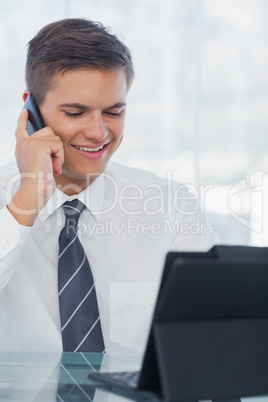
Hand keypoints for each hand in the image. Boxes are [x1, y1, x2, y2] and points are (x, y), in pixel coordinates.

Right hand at [7, 109, 63, 225]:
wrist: (34, 192)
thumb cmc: (39, 184)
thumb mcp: (40, 165)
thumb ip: (42, 153)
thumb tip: (53, 145)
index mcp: (22, 148)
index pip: (21, 129)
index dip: (23, 119)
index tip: (26, 112)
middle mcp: (24, 143)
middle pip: (48, 131)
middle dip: (56, 147)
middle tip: (53, 164)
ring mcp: (30, 142)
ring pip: (55, 138)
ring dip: (59, 153)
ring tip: (52, 167)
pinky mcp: (38, 145)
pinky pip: (58, 144)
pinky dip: (60, 157)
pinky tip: (54, 167)